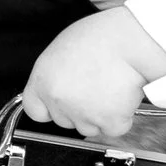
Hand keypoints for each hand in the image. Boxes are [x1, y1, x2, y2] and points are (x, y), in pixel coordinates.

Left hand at [22, 7, 165, 140]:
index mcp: (43, 80)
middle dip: (79, 111)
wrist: (130, 41)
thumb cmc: (102, 37)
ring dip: (100, 116)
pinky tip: (122, 97)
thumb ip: (55, 75)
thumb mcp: (61, 50)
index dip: (50, 108)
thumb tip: (59, 85)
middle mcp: (59, 100)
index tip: (60, 104)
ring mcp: (82, 113)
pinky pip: (113, 129)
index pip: (35, 110)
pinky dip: (121, 119)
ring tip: (110, 89)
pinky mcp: (108, 122)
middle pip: (64, 121)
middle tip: (94, 88)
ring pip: (89, 128)